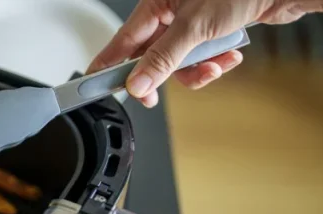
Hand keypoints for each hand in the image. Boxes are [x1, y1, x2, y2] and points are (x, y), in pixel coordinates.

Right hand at [86, 0, 308, 107]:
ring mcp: (191, 23)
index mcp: (156, 3)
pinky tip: (229, 55)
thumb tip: (137, 84)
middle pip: (150, 56)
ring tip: (214, 65)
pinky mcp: (210, 32)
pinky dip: (214, 63)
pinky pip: (199, 59)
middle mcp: (170, 13)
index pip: (122, 41)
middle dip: (162, 75)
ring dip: (196, 71)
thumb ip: (162, 60)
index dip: (107, 65)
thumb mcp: (194, 28)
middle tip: (154, 96)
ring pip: (178, 62)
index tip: (93, 85)